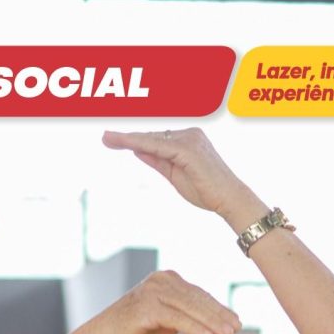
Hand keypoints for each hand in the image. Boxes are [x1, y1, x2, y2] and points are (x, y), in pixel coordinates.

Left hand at [102, 127, 246, 216]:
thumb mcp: (176, 174)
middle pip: (152, 136)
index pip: (156, 138)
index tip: (113, 139)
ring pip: (152, 138)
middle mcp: (189, 134)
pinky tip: (125, 144)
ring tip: (108, 138)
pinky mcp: (188, 149)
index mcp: (187, 140)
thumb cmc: (207, 191)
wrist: (229, 200)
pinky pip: (158, 146)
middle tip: (104, 137)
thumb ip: (158, 161)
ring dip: (129, 139)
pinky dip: (140, 144)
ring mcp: (189, 139)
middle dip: (127, 137)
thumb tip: (139, 150)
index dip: (134, 139)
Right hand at [103, 269, 239, 333]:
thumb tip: (216, 320)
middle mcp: (161, 280)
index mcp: (168, 279)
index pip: (199, 294)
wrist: (105, 333)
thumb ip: (187, 314)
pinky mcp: (146, 307)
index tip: (237, 321)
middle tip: (237, 328)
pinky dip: (193, 328)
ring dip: (211, 321)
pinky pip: (175, 318)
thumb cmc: (137, 327)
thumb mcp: (168, 318)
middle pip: (197, 299)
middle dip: (220, 315)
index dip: (219, 308)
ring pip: (189, 307)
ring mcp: (153, 291)